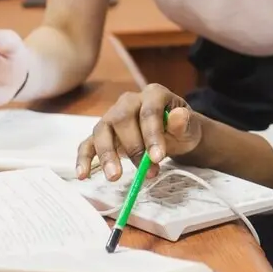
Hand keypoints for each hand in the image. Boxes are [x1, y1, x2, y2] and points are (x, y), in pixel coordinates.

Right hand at [76, 83, 204, 180]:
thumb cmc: (180, 129)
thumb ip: (183, 123)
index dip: (152, 134)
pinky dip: (84, 159)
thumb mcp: (189, 127)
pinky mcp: (102, 134)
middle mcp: (129, 101)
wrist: (174, 135)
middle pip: (121, 120)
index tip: (157, 157)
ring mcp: (112, 116)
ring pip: (102, 130)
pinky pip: (88, 143)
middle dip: (133, 148)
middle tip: (146, 172)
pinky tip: (83, 175)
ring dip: (107, 155)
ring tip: (114, 177)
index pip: (149, 111)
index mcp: (153, 94)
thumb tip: (178, 115)